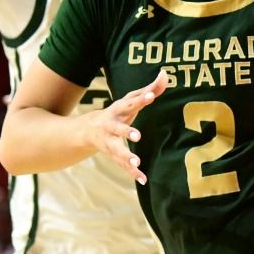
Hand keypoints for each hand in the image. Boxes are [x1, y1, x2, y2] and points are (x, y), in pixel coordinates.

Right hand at [87, 69, 168, 183]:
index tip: (151, 96)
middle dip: (126, 131)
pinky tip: (143, 179)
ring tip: (137, 163)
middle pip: (118, 129)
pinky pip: (122, 166)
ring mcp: (110, 142)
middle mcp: (111, 126)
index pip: (130, 103)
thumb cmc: (118, 112)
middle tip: (137, 136)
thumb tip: (166, 74)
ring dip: (126, 157)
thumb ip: (150, 89)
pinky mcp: (112, 155)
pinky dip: (132, 173)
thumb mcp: (130, 100)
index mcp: (118, 110)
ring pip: (117, 150)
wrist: (87, 130)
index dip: (140, 99)